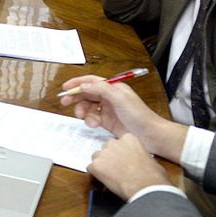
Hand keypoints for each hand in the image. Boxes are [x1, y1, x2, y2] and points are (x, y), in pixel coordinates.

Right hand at [58, 78, 185, 160]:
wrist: (151, 135)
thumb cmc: (139, 115)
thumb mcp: (120, 98)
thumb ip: (101, 89)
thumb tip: (84, 85)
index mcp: (113, 88)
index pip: (91, 81)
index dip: (77, 83)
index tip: (65, 88)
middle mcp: (110, 97)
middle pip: (87, 94)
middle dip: (75, 97)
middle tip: (64, 102)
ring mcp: (108, 110)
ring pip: (88, 107)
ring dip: (83, 111)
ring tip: (83, 117)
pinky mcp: (107, 122)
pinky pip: (92, 118)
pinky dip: (90, 121)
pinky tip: (95, 124)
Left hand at [88, 134, 170, 199]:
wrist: (146, 187)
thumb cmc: (152, 175)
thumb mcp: (150, 159)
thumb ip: (139, 155)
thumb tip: (139, 160)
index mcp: (128, 139)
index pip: (118, 143)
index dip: (120, 153)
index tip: (123, 160)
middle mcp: (113, 143)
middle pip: (106, 149)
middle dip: (110, 158)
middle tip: (117, 169)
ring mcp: (103, 154)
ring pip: (97, 158)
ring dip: (102, 165)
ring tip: (112, 176)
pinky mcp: (95, 165)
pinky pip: (91, 169)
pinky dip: (96, 175)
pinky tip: (105, 181)